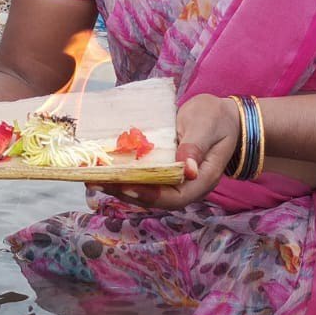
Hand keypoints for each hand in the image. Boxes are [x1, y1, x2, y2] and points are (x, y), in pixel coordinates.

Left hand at [98, 92, 234, 209]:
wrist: (222, 116)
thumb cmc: (216, 119)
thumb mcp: (207, 126)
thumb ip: (196, 147)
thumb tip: (188, 171)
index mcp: (202, 179)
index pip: (175, 197)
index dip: (150, 195)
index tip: (126, 187)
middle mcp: (187, 185)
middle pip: (155, 198)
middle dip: (125, 192)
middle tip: (97, 181)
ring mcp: (175, 180)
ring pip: (146, 191)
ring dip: (120, 186)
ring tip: (93, 177)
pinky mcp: (165, 171)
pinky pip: (144, 178)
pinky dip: (124, 175)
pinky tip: (104, 169)